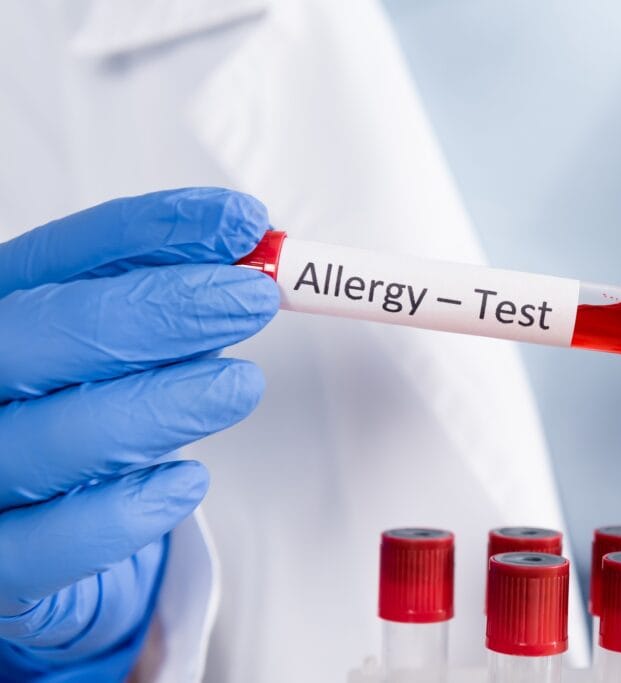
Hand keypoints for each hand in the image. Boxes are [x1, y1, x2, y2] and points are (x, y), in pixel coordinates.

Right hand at [0, 188, 277, 677]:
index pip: (62, 254)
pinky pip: (48, 545)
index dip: (155, 230)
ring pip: (51, 437)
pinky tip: (188, 480)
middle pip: (44, 333)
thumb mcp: (108, 337)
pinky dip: (126, 513)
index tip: (244, 224)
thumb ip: (164, 287)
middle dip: (160, 311)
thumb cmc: (76, 408)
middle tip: (251, 302)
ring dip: (161, 406)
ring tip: (239, 385)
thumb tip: (249, 236)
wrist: (22, 524)